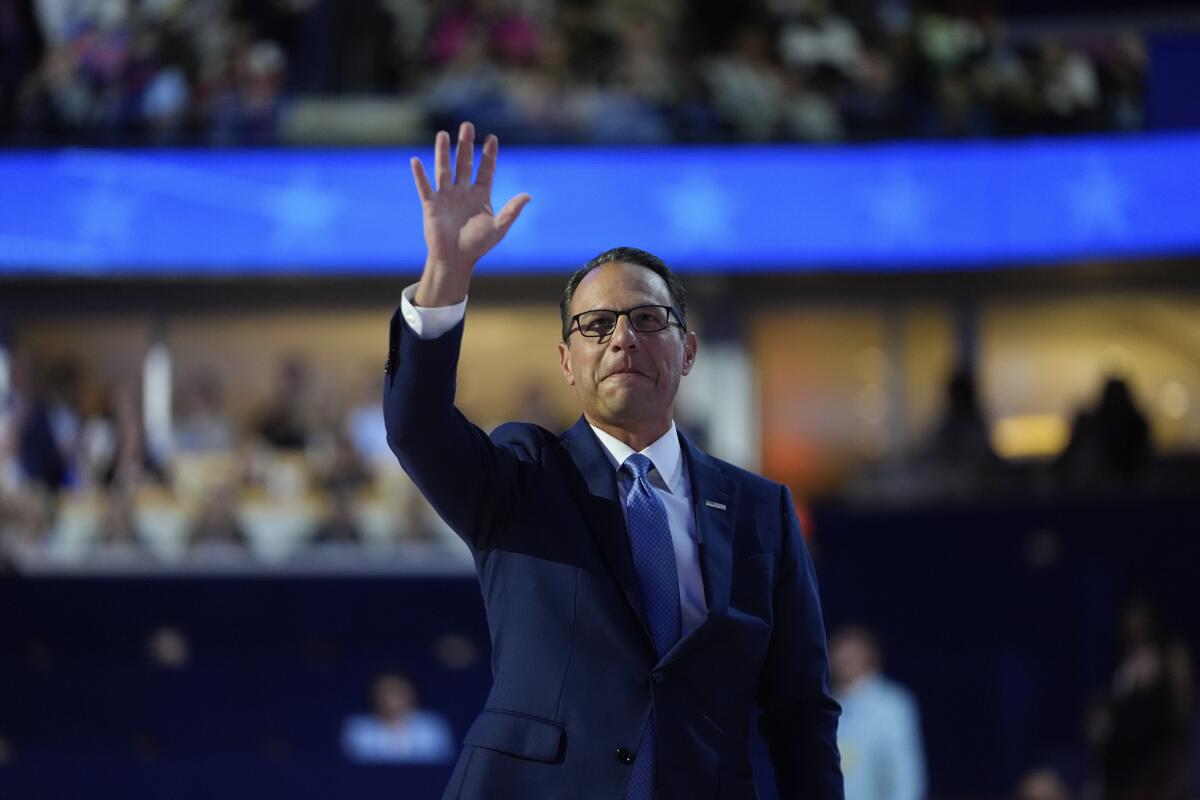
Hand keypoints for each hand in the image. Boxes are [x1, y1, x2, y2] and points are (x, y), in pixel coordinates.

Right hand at [411, 122, 531, 305]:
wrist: (456, 260)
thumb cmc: (478, 245)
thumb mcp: (499, 228)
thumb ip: (512, 211)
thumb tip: (528, 195)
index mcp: (480, 195)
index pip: (485, 169)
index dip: (489, 154)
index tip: (492, 138)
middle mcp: (463, 191)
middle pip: (464, 163)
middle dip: (466, 145)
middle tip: (467, 125)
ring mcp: (446, 196)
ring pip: (444, 169)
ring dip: (443, 152)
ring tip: (443, 134)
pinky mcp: (431, 205)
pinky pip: (425, 187)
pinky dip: (420, 175)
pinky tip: (416, 161)